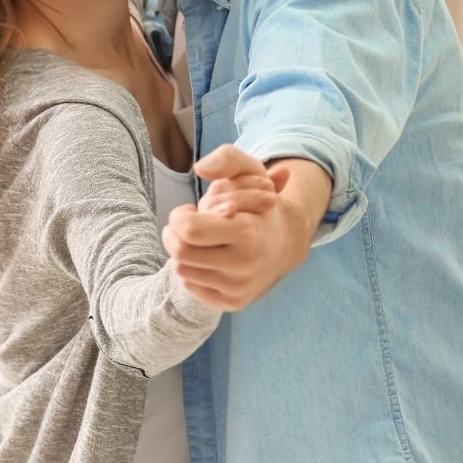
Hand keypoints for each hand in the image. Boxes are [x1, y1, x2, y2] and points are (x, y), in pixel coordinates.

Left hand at [163, 146, 311, 310]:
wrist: (288, 243)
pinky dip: (193, 269)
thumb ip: (227, 159)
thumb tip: (200, 168)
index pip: (188, 229)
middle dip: (174, 234)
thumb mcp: (250, 172)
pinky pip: (191, 286)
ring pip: (182, 270)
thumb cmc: (259, 204)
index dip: (180, 216)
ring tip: (204, 240)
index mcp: (249, 232)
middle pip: (179, 252)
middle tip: (187, 224)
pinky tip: (210, 257)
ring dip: (184, 251)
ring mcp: (239, 288)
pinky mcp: (232, 303)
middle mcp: (244, 265)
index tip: (191, 210)